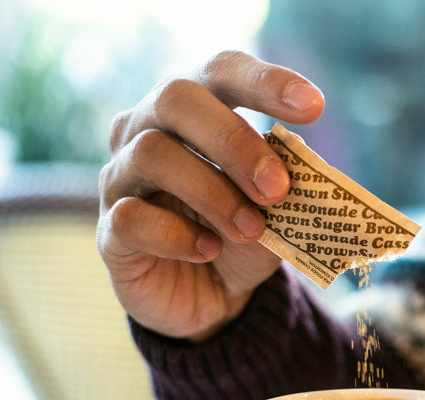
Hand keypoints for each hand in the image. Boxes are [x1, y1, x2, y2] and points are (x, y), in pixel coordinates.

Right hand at [97, 50, 323, 339]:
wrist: (212, 302)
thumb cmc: (243, 241)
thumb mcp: (276, 215)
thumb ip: (287, 188)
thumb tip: (302, 163)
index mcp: (196, 114)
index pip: (222, 72)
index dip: (265, 82)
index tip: (314, 106)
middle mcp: (147, 130)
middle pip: (176, 98)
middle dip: (234, 142)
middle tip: (276, 189)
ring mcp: (122, 179)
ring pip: (151, 154)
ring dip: (212, 193)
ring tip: (251, 230)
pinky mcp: (110, 232)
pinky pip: (130, 217)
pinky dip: (176, 235)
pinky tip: (208, 250)